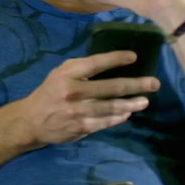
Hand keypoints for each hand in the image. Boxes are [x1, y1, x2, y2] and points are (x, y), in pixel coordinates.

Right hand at [9, 51, 159, 148]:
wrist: (30, 122)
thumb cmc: (49, 93)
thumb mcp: (58, 75)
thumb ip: (80, 69)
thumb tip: (110, 63)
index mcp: (66, 75)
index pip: (95, 63)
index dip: (116, 59)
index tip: (134, 57)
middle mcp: (73, 92)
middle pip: (111, 87)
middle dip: (136, 84)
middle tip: (154, 83)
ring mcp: (78, 111)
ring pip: (112, 107)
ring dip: (132, 103)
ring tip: (145, 100)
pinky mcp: (82, 127)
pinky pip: (106, 121)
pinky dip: (119, 117)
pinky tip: (127, 113)